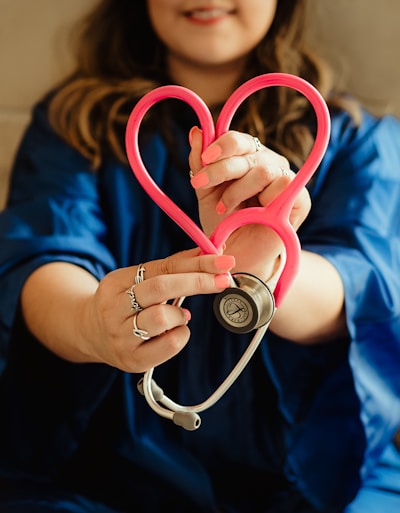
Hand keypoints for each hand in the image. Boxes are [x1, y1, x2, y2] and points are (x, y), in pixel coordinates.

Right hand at [83, 249, 234, 371]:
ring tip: (180, 315)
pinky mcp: (132, 360)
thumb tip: (211, 253)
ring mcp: (120, 336)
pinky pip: (168, 345)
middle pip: (160, 288)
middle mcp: (113, 309)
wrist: (91, 334)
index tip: (223, 261)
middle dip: (197, 282)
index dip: (196, 263)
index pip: (161, 267)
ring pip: (161, 318)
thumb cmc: (125, 303)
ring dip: (180, 314)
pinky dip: (181, 335)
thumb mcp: (139, 280)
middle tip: (224, 280)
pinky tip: (175, 332)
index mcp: (115, 282)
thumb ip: (172, 267)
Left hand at [188, 127, 310, 278]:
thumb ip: (200, 163)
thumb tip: (197, 131)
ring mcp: (286, 179)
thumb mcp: (206, 192)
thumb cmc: (223, 223)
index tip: (203, 161)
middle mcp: (268, 163)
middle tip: (200, 185)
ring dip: (238, 190)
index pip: (238, 139)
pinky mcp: (300, 199)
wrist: (236, 256)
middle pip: (248, 151)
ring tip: (224, 208)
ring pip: (263, 169)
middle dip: (220, 169)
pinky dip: (262, 200)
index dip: (220, 145)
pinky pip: (284, 185)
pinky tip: (252, 213)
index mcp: (248, 157)